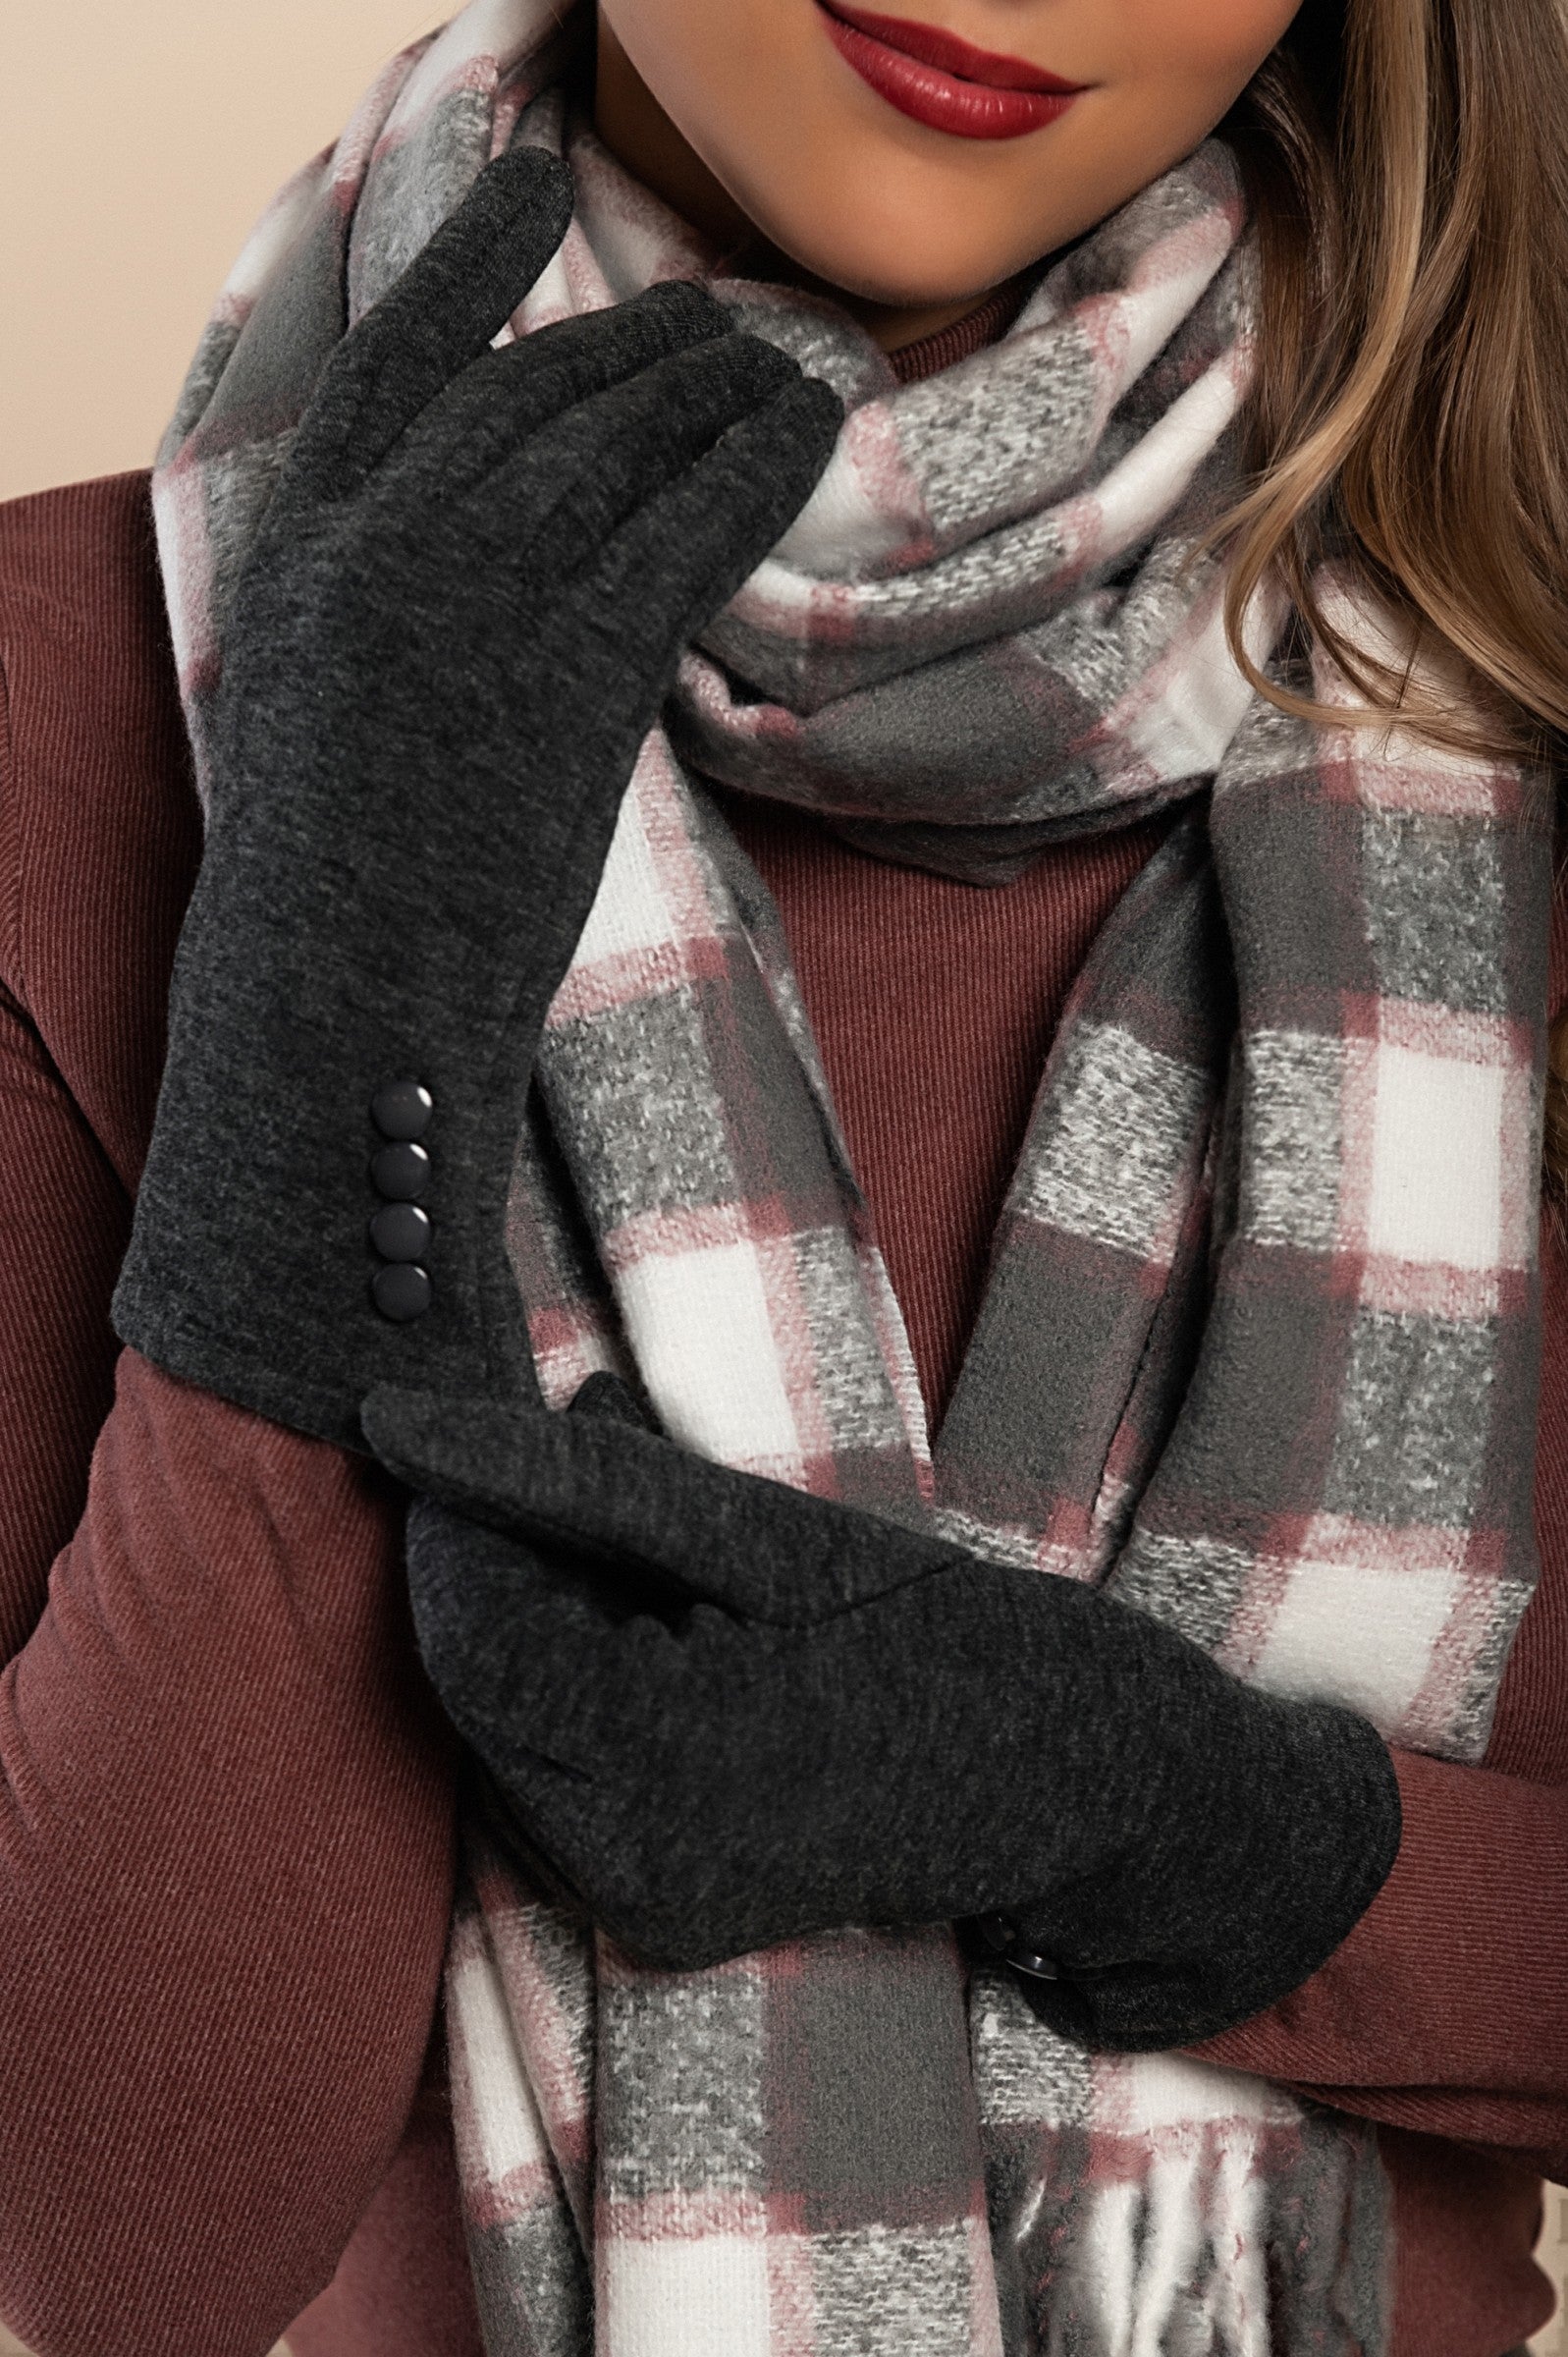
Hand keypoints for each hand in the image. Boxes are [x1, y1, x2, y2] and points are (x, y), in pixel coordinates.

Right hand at [114, 146, 841, 1446]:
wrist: (334, 1039)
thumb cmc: (345, 917)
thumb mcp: (339, 734)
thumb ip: (398, 624)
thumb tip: (512, 560)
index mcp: (301, 561)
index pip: (390, 364)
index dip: (470, 266)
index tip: (536, 192)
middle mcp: (374, 559)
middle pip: (531, 394)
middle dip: (642, 343)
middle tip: (732, 321)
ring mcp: (465, 618)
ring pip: (613, 449)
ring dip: (715, 390)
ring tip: (794, 365)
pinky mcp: (558, 690)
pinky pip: (672, 542)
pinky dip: (747, 477)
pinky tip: (806, 441)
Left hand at [363, 1378, 1401, 2051]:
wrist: (1080, 1782)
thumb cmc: (944, 1635)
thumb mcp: (775, 1538)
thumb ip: (595, 1483)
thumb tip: (423, 1424)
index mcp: (667, 1765)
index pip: (476, 1636)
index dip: (448, 1518)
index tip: (441, 1419)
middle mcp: (632, 1868)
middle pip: (479, 1690)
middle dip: (489, 1566)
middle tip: (552, 1459)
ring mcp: (643, 1908)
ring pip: (504, 1737)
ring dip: (530, 1625)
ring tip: (632, 1550)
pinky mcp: (659, 1919)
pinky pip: (553, 1785)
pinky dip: (570, 1695)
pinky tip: (652, 1631)